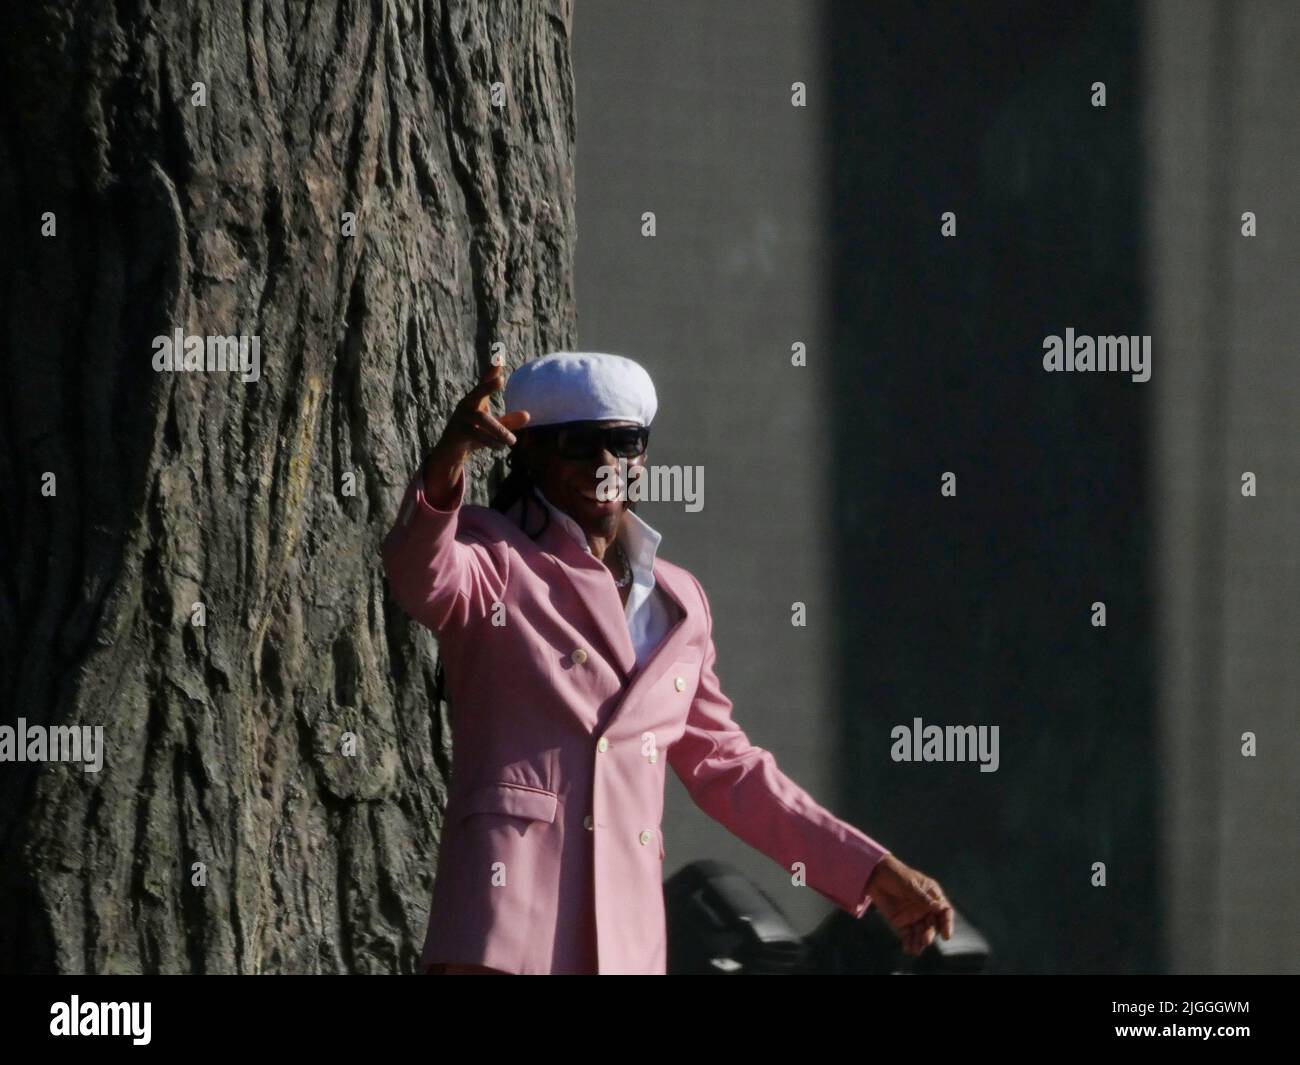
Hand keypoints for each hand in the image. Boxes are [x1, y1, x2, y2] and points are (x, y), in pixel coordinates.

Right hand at [422, 364, 529, 504]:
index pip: (484, 382)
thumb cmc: (474, 433)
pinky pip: (477, 436)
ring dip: (500, 431)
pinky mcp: (458, 432)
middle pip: (477, 393)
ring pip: (483, 420)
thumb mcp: (493, 427)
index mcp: (476, 399)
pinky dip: (492, 442)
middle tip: (500, 379)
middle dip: (488, 386)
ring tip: (513, 441)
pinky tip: (501, 447)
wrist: (451, 451)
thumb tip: (528, 415)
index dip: (492, 371)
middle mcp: (466, 405)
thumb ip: (509, 421)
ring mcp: (461, 418)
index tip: (499, 356)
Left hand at [865, 854, 954, 955]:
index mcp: (932, 896)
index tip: (946, 935)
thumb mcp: (910, 884)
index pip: (944, 912)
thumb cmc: (896, 874)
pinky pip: (908, 936)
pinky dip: (909, 943)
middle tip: (926, 940)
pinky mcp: (901, 924)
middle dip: (930, 934)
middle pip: (933, 925)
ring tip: (916, 950)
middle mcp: (925, 909)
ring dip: (920, 942)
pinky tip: (908, 949)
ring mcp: (914, 917)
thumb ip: (923, 897)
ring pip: (921, 933)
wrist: (875, 876)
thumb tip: (940, 908)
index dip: (947, 923)